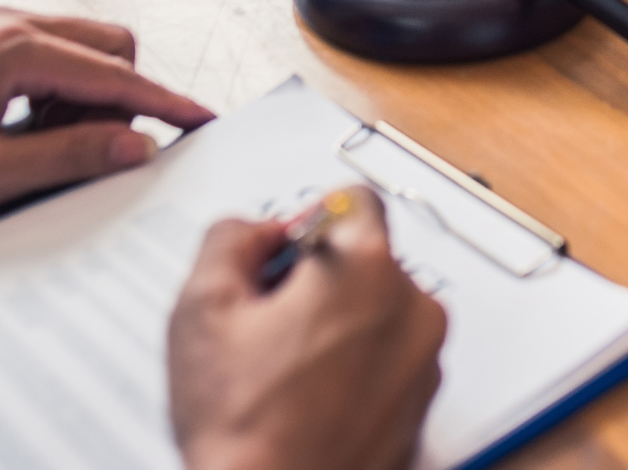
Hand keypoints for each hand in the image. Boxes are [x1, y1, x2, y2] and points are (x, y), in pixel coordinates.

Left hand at [0, 7, 214, 215]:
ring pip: (87, 46)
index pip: (118, 75)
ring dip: (88, 95)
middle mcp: (14, 21)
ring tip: (40, 144)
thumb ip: (64, 157)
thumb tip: (136, 146)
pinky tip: (22, 127)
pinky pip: (55, 50)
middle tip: (88, 151)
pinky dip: (60, 88)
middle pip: (113, 46)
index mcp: (16, 50)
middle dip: (120, 99)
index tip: (205, 122)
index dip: (166, 103)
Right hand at [169, 187, 446, 469]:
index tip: (281, 253)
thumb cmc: (245, 427)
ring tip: (284, 372)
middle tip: (267, 321)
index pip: (354, 200)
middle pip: (367, 261)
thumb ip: (230, 238)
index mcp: (367, 270)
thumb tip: (257, 230)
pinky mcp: (421, 410)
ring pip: (380, 315)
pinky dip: (357, 371)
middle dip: (320, 280)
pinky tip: (309, 401)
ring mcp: (424, 364)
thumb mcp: (203, 307)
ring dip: (339, 327)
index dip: (307, 221)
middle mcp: (412, 311)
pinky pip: (391, 364)